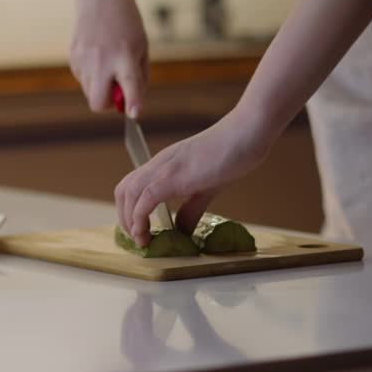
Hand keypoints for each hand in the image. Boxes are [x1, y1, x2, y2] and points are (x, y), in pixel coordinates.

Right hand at [69, 0, 148, 115]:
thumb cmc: (126, 22)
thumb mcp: (141, 47)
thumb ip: (139, 77)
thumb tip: (129, 104)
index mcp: (125, 56)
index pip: (130, 86)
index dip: (133, 103)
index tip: (135, 115)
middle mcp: (102, 60)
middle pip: (98, 103)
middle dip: (108, 104)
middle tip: (117, 91)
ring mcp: (84, 60)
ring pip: (90, 92)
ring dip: (101, 87)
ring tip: (108, 62)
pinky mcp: (73, 56)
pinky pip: (83, 78)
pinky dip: (92, 74)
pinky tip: (97, 53)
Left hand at [115, 108, 274, 244]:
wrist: (248, 131)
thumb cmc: (232, 154)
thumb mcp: (208, 188)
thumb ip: (192, 209)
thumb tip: (181, 231)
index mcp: (165, 165)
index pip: (133, 186)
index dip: (129, 210)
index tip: (140, 231)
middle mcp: (159, 164)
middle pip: (123, 190)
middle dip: (124, 217)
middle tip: (138, 238)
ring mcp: (165, 168)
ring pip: (129, 193)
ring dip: (129, 220)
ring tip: (142, 240)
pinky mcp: (175, 175)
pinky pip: (146, 197)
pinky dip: (140, 217)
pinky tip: (148, 233)